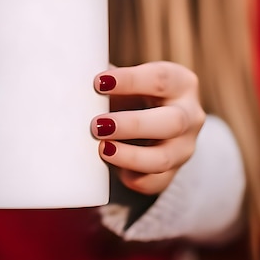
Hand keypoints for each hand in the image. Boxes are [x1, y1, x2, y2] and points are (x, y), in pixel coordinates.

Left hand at [91, 61, 205, 194]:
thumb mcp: (126, 81)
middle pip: (171, 122)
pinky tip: (114, 170)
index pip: (161, 79)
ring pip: (163, 159)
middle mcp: (190, 115)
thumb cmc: (131, 94)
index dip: (130, 81)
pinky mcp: (172, 173)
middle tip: (97, 125)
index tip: (97, 82)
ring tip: (101, 148)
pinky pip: (154, 183)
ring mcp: (184, 147)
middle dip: (132, 125)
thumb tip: (69, 76)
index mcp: (181, 83)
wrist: (150, 124)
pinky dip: (132, 178)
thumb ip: (105, 79)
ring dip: (129, 156)